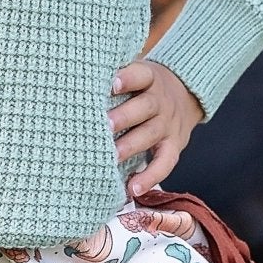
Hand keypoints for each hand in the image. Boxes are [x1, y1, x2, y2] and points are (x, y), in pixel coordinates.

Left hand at [107, 60, 205, 196]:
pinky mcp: (174, 146)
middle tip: (105, 125)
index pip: (141, 75)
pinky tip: (133, 188)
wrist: (186, 94)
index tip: (112, 84)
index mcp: (150, 79)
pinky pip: (165, 163)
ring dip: (130, 146)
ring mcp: (168, 125)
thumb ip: (115, 77)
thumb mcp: (138, 73)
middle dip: (124, 117)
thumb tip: (76, 82)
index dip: (128, 78)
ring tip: (112, 156)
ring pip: (150, 134)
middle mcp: (161, 102)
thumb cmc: (145, 87)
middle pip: (145, 107)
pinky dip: (150, 177)